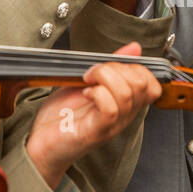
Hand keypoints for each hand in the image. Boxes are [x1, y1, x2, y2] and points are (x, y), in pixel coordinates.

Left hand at [26, 42, 162, 188]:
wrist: (41, 144)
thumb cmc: (62, 116)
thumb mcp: (89, 82)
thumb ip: (112, 66)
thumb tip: (134, 47)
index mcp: (125, 104)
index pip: (151, 84)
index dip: (134, 67)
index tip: (109, 66)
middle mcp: (124, 116)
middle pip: (141, 84)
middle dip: (115, 67)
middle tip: (93, 72)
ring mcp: (112, 125)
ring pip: (126, 93)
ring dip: (103, 77)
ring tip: (87, 81)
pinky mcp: (96, 132)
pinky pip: (110, 109)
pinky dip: (97, 94)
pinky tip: (85, 94)